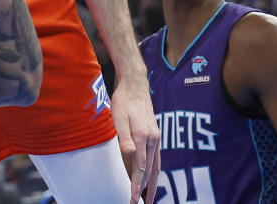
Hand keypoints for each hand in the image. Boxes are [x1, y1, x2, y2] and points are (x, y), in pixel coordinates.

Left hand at [111, 72, 159, 203]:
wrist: (135, 84)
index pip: (140, 168)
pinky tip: (152, 178)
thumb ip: (124, 135)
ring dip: (153, 184)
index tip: (132, 199)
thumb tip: (129, 153)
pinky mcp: (156, 136)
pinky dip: (155, 172)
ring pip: (157, 167)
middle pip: (151, 171)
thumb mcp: (119, 116)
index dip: (136, 185)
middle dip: (146, 190)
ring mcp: (156, 138)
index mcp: (143, 136)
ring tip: (150, 199)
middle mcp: (153, 139)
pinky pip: (157, 159)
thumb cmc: (124, 100)